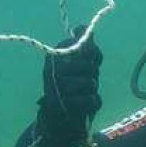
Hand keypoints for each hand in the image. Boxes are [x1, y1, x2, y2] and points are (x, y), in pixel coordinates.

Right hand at [37, 26, 102, 143]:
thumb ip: (84, 48)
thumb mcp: (78, 65)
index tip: (91, 61)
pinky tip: (85, 105)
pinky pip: (93, 99)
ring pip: (91, 83)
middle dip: (93, 74)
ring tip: (83, 93)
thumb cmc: (72, 88)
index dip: (93, 54)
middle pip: (89, 65)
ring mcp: (56, 89)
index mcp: (53, 57)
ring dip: (93, 90)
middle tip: (85, 81)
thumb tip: (83, 26)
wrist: (58, 120)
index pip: (82, 46)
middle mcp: (51, 71)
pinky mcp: (64, 106)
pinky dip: (94, 103)